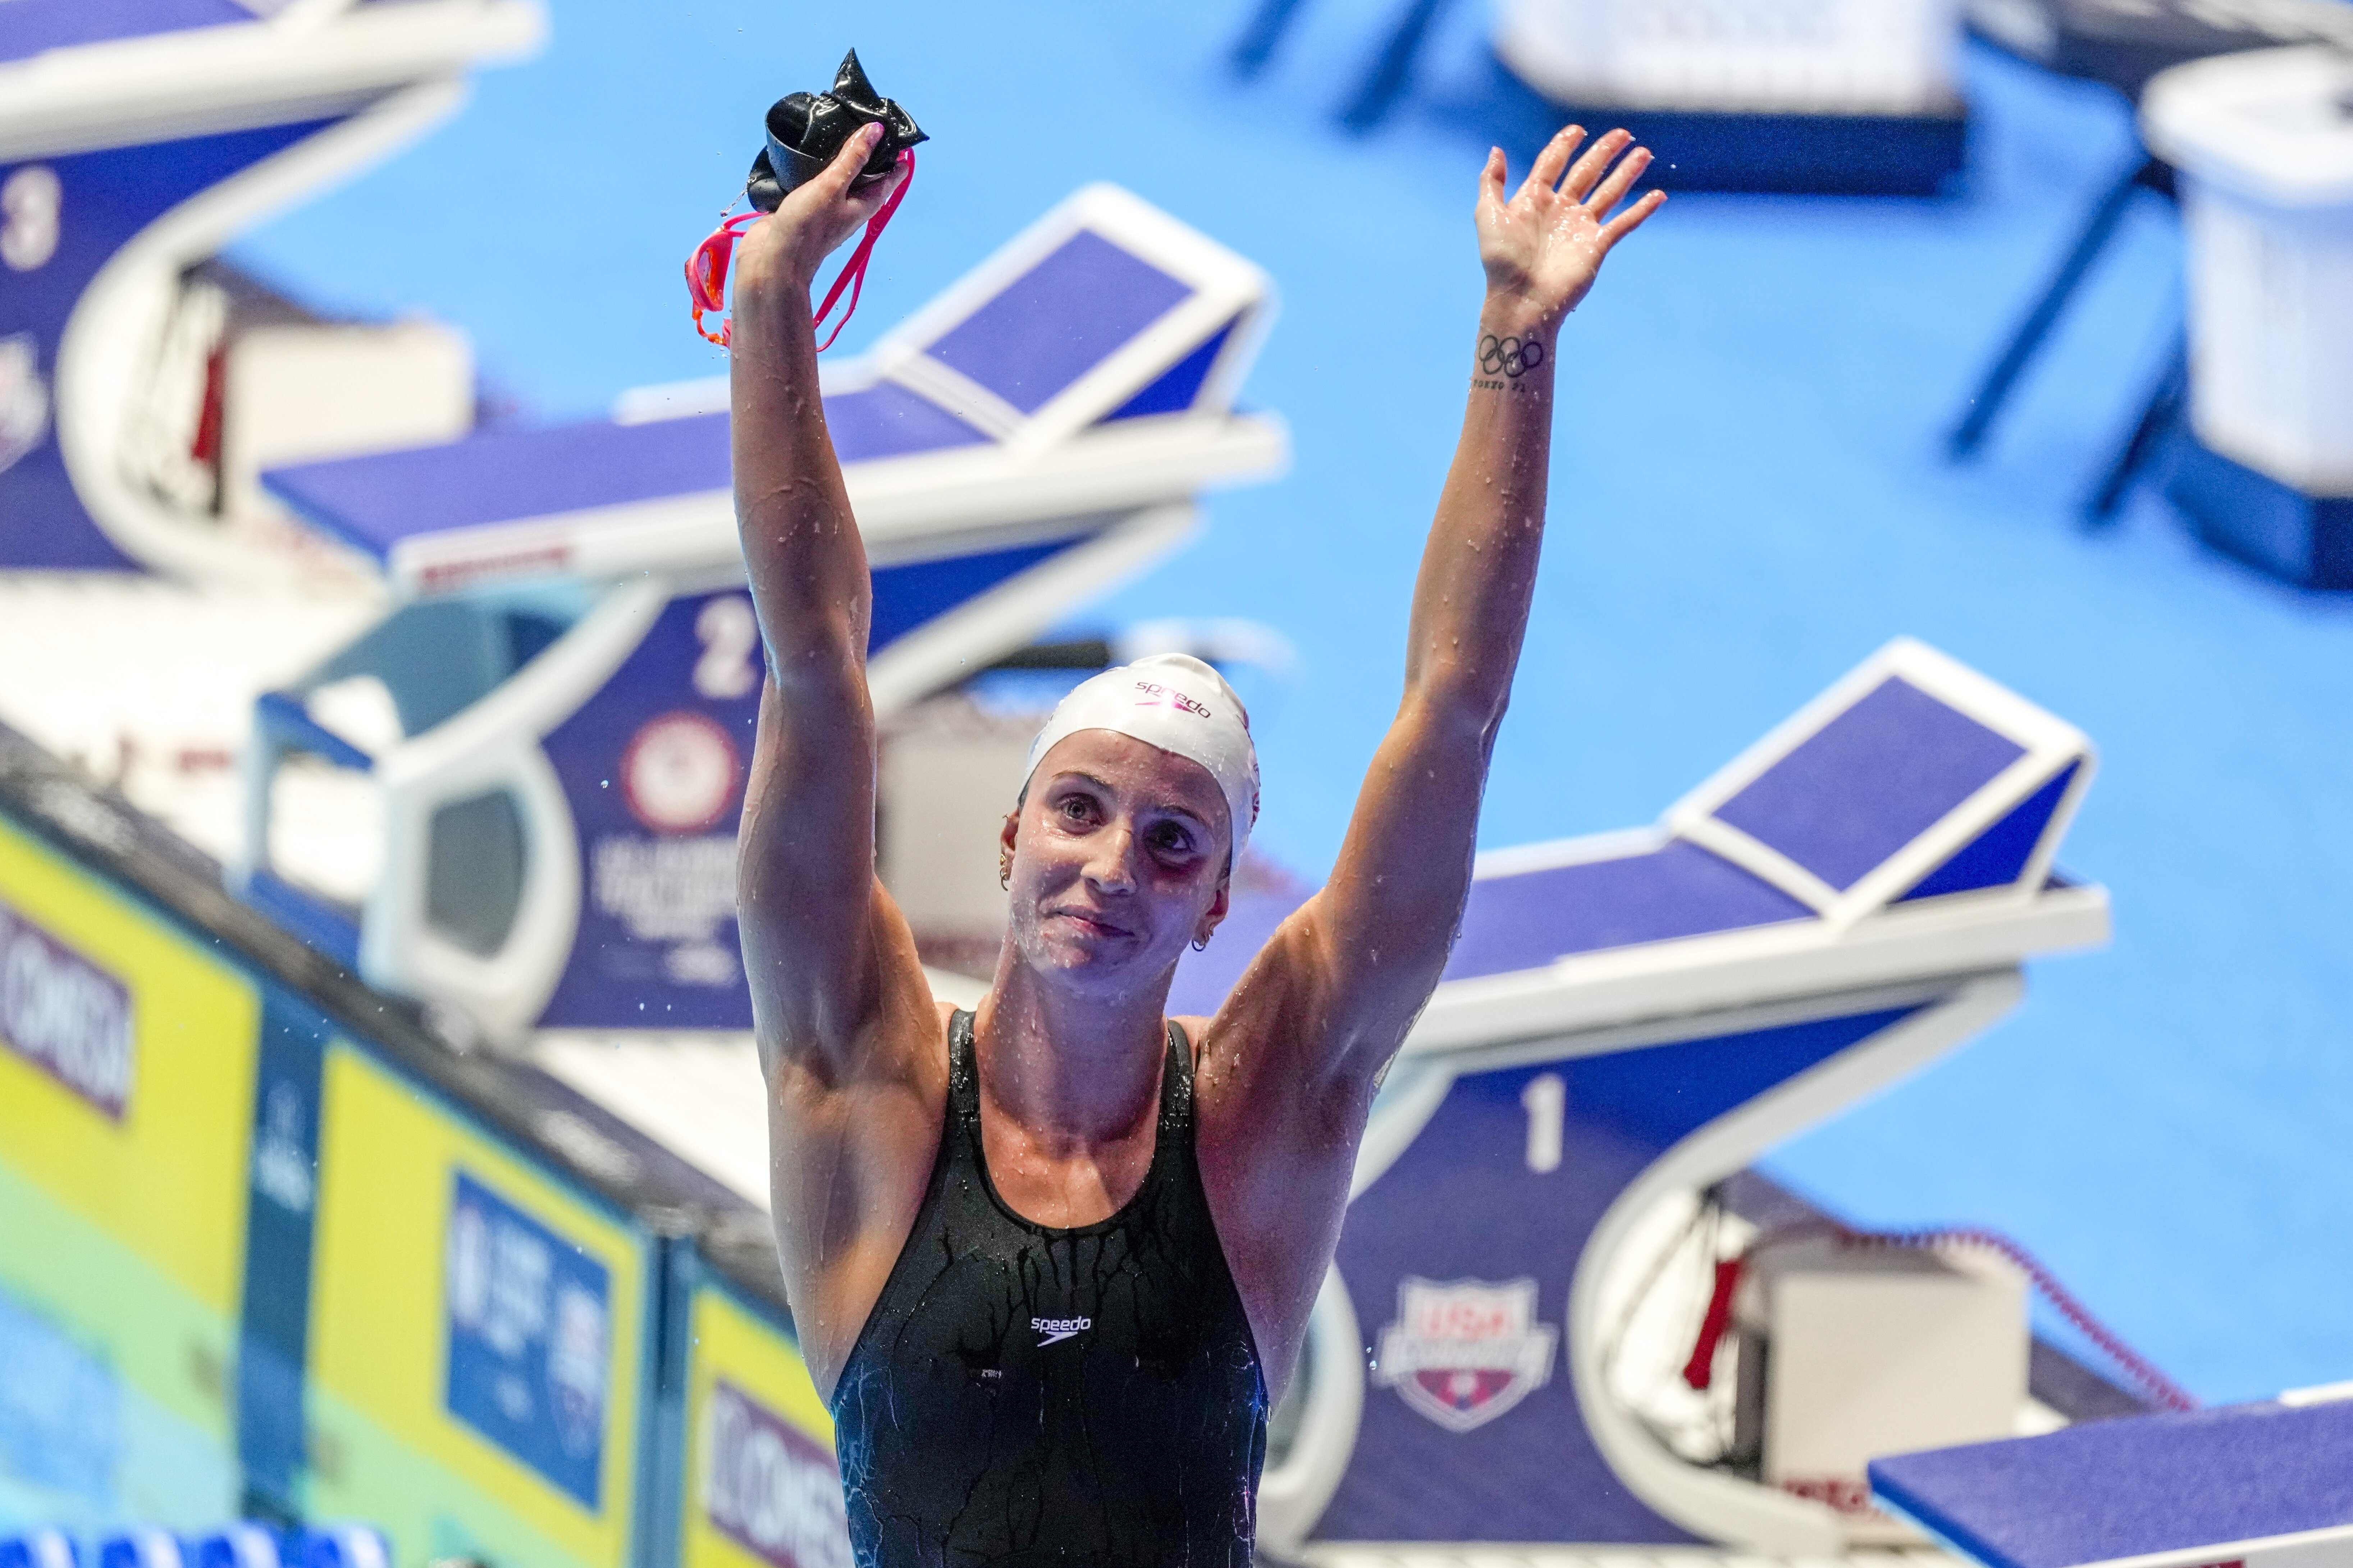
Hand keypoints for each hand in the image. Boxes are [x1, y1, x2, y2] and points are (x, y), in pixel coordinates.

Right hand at [734, 122, 906, 299]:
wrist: (774, 261)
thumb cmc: (806, 229)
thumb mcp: (833, 186)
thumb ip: (853, 158)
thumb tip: (876, 131)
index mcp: (865, 203)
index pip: (891, 176)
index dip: (895, 154)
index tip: (895, 130)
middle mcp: (850, 205)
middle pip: (866, 174)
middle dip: (868, 151)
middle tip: (865, 121)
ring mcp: (828, 207)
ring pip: (840, 177)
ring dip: (840, 157)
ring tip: (837, 129)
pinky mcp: (806, 207)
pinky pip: (817, 183)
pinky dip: (816, 167)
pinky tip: (808, 152)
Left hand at [1476, 128, 1663, 326]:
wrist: (1521, 300)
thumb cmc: (1501, 262)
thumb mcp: (1489, 216)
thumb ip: (1491, 182)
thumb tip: (1496, 150)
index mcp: (1534, 199)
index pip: (1552, 162)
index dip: (1565, 144)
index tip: (1578, 130)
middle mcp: (1560, 209)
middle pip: (1586, 172)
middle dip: (1604, 152)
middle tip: (1623, 134)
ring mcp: (1580, 227)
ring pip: (1609, 192)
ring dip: (1627, 172)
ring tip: (1644, 153)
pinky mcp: (1597, 245)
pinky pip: (1624, 223)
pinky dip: (1642, 209)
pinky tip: (1658, 195)